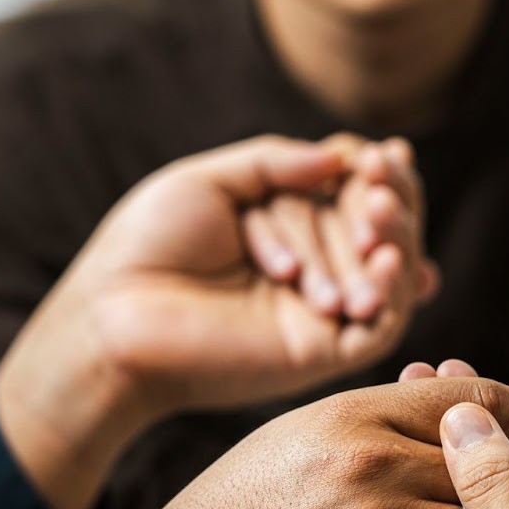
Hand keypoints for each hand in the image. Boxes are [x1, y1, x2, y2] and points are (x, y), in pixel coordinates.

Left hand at [0, 136, 430, 508]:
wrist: (111, 314)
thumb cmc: (146, 246)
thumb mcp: (209, 181)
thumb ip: (275, 162)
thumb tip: (343, 158)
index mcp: (289, 227)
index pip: (353, 194)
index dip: (377, 175)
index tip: (384, 154)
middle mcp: (314, 268)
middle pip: (377, 231)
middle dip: (389, 206)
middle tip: (378, 190)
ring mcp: (323, 313)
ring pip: (389, 276)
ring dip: (397, 241)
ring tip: (378, 215)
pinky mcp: (323, 354)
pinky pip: (381, 326)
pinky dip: (394, 290)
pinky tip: (385, 260)